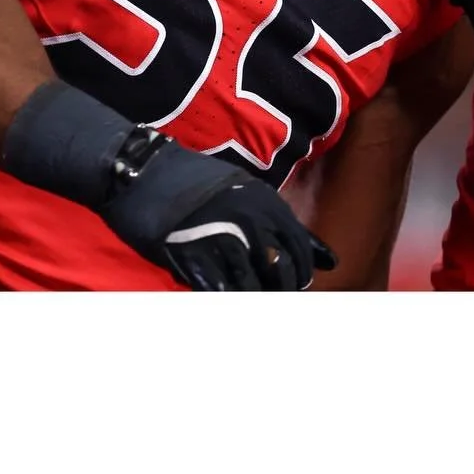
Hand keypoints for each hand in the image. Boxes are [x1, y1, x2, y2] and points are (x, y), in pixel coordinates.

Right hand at [103, 128, 338, 290]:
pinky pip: (219, 290)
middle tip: (268, 299)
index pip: (299, 250)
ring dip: (251, 298)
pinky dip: (224, 299)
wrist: (143, 172)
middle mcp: (252, 220)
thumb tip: (331, 262)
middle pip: (281, 273)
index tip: (292, 289)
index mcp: (267, 203)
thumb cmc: (196, 185)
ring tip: (243, 302)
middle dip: (278, 292)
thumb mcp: (247, 194)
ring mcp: (223, 238)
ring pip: (252, 287)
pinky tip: (221, 299)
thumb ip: (286, 227)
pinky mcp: (193, 255)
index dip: (298, 275)